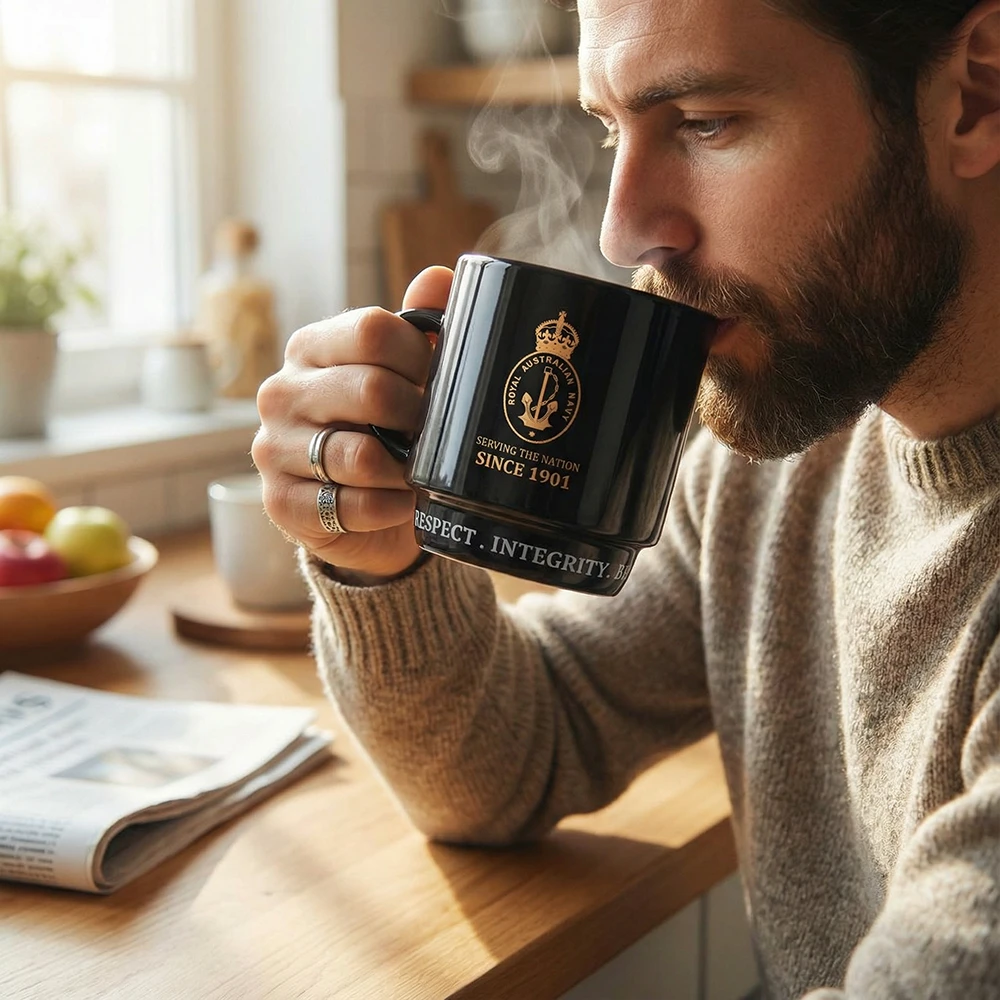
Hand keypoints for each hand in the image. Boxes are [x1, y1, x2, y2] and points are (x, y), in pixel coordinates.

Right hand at [252, 266, 452, 579]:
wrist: (358, 510)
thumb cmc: (382, 429)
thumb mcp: (401, 374)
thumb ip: (419, 325)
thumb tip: (441, 277)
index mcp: (311, 348)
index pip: (372, 331)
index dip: (421, 354)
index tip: (439, 377)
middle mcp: (281, 392)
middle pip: (371, 390)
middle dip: (419, 416)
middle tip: (436, 431)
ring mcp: (273, 448)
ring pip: (361, 455)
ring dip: (406, 469)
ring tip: (420, 471)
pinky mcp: (280, 502)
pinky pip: (352, 505)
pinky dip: (390, 508)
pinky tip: (401, 504)